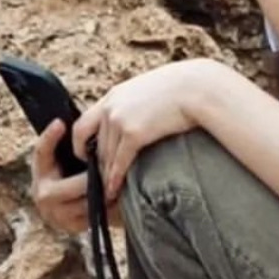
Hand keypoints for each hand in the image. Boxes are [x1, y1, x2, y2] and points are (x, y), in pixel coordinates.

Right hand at [30, 119, 121, 233]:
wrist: (77, 209)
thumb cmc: (77, 173)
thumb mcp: (71, 158)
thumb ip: (76, 146)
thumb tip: (75, 121)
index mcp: (41, 172)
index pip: (41, 153)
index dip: (49, 138)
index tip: (60, 123)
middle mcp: (43, 193)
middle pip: (75, 185)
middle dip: (97, 179)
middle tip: (115, 169)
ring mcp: (56, 214)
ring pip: (87, 203)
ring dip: (106, 194)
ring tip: (123, 183)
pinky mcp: (70, 227)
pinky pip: (94, 217)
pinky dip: (109, 209)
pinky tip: (121, 200)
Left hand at [72, 59, 217, 201]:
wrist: (196, 87)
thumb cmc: (181, 88)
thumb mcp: (148, 91)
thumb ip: (135, 105)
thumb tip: (136, 118)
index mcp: (113, 96)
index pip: (83, 124)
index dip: (82, 145)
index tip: (89, 158)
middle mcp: (110, 107)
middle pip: (94, 145)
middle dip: (96, 166)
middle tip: (99, 182)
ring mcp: (119, 119)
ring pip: (104, 156)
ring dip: (105, 176)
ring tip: (107, 191)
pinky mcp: (133, 133)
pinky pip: (118, 162)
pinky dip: (115, 178)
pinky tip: (116, 189)